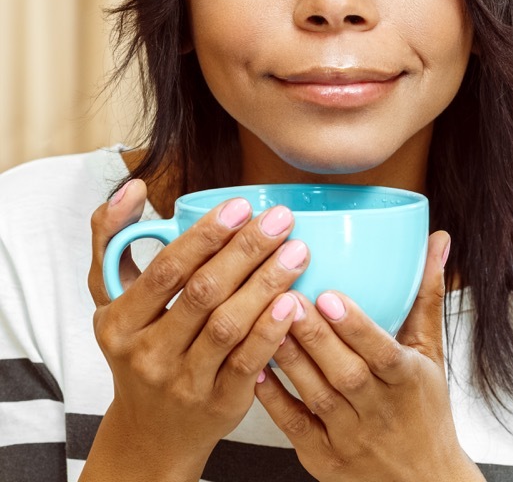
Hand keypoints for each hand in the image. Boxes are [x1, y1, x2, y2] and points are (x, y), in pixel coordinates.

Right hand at [82, 179, 308, 479]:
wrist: (152, 429)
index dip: (205, 236)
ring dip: (266, 284)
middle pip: (203, 294)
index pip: (166, 270)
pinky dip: (272, 331)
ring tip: (298, 251)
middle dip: (246, 251)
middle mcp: (147, 353)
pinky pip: (249, 362)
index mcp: (120, 321)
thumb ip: (112, 239)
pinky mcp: (219, 402)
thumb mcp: (112, 298)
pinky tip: (295, 302)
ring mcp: (184, 381)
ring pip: (229, 326)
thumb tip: (132, 186)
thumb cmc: (139, 346)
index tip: (241, 206)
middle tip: (281, 219)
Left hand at [256, 231, 483, 481]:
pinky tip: (256, 369)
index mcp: (408, 382)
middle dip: (314, 337)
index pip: (384, 353)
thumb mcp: (433, 354)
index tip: (332, 297)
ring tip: (265, 322)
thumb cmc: (426, 412)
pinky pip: (293, 425)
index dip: (357, 327)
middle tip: (287, 297)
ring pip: (315, 396)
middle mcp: (379, 411)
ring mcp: (349, 436)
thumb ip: (428, 296)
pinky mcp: (321, 456)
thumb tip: (438, 242)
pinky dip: (273, 398)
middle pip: (345, 373)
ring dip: (290, 360)